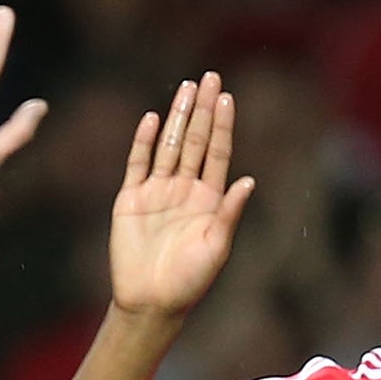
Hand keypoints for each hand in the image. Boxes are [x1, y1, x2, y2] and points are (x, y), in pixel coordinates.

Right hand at [111, 72, 257, 320]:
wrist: (150, 302)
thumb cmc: (189, 281)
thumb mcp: (217, 248)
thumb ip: (230, 213)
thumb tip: (249, 181)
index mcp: (209, 200)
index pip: (217, 153)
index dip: (222, 125)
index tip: (226, 98)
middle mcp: (185, 190)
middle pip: (196, 141)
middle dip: (202, 110)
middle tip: (208, 77)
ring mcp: (157, 192)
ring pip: (170, 146)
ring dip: (178, 117)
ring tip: (186, 88)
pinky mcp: (131, 200)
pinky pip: (138, 164)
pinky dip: (144, 142)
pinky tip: (153, 119)